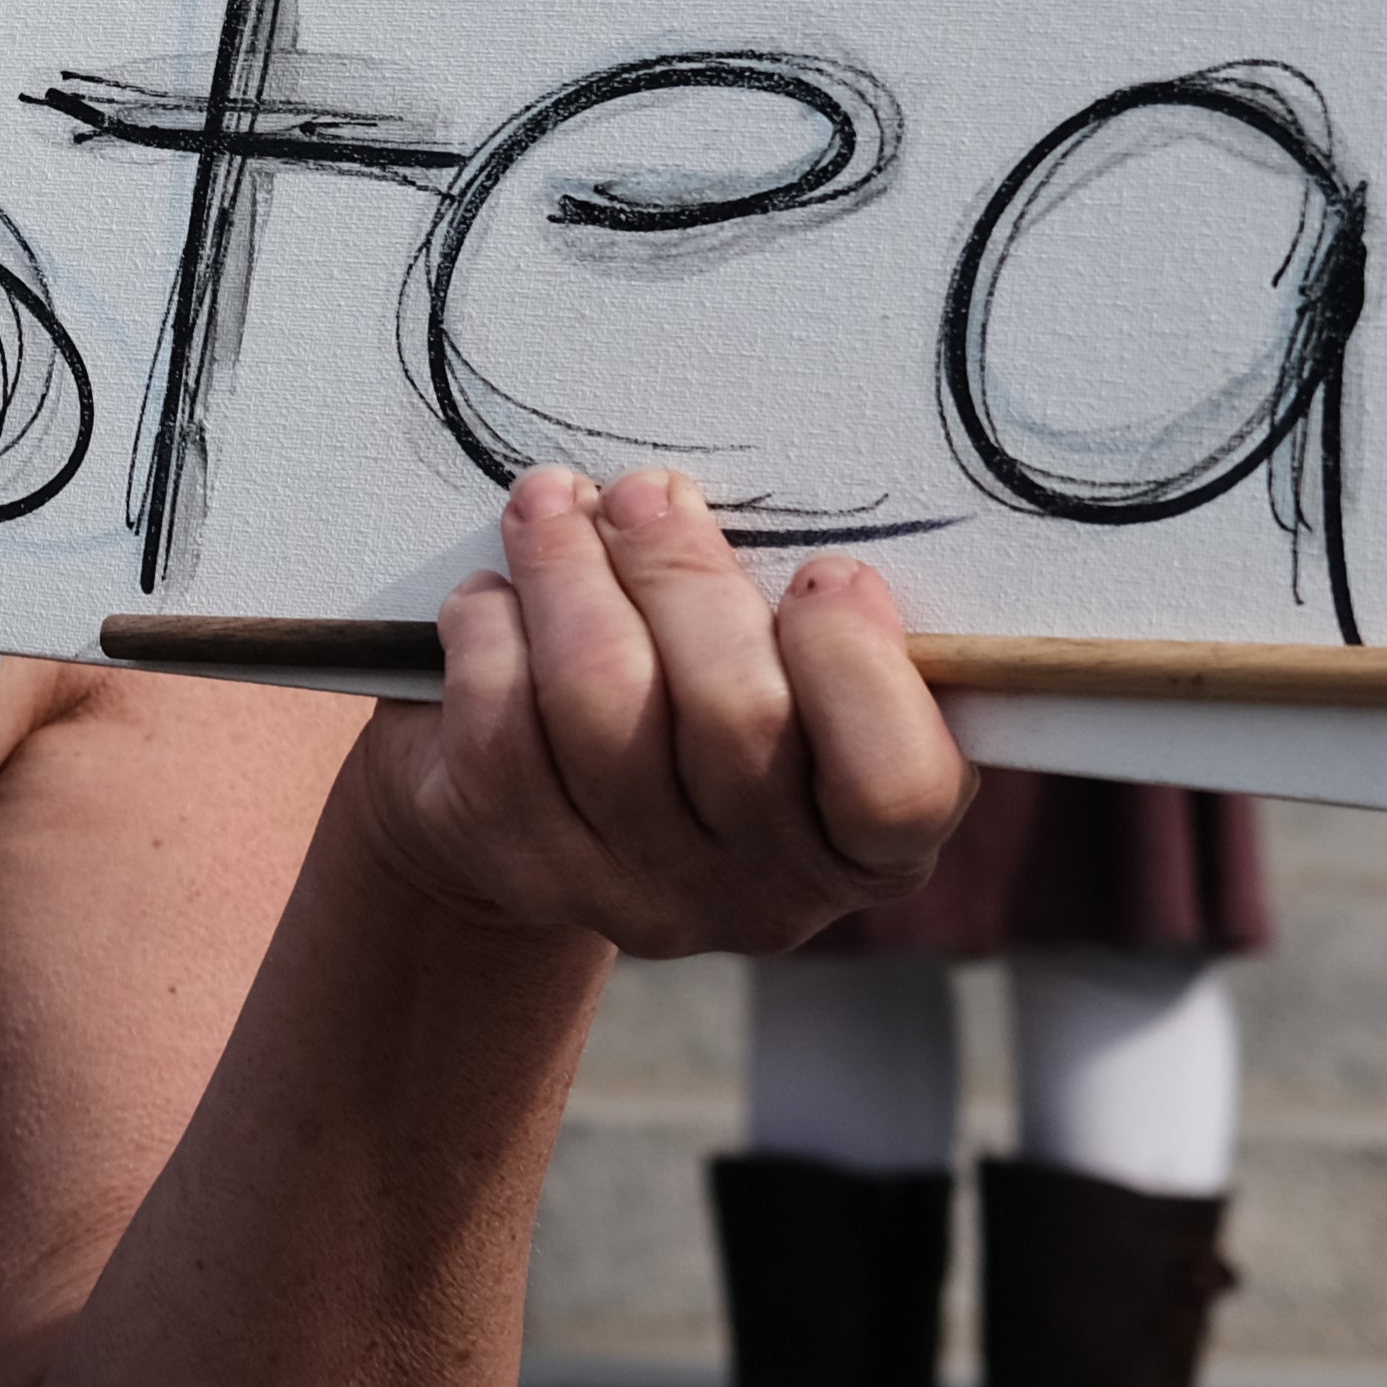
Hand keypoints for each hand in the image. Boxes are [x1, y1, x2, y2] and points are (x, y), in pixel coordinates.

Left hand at [335, 467, 971, 959]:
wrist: (549, 818)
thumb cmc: (707, 704)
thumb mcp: (800, 685)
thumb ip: (824, 631)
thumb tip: (805, 534)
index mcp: (868, 848)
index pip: (894, 785)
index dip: (858, 665)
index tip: (825, 569)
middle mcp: (763, 894)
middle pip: (737, 716)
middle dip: (681, 574)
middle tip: (646, 493)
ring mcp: (638, 892)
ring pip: (603, 706)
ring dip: (570, 574)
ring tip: (552, 501)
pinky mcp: (525, 867)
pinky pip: (500, 728)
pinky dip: (492, 634)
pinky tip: (496, 591)